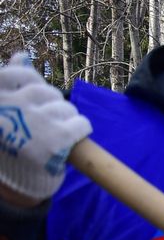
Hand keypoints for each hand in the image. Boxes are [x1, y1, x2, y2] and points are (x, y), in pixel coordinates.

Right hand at [0, 53, 90, 203]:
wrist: (16, 184)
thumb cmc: (11, 142)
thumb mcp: (5, 112)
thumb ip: (11, 84)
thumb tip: (21, 55)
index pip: (16, 74)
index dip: (29, 81)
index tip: (33, 94)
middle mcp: (12, 109)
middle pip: (45, 92)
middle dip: (51, 103)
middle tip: (47, 119)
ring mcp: (34, 124)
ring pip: (64, 107)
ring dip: (67, 116)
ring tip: (57, 130)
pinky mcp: (54, 141)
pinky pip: (79, 122)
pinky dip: (81, 126)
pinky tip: (75, 133)